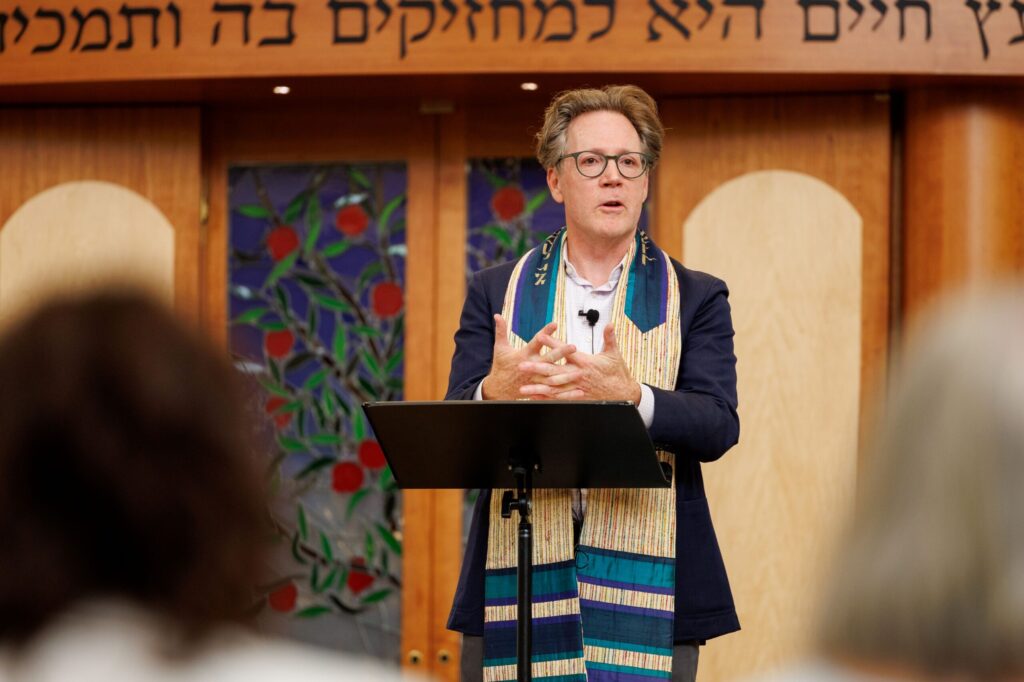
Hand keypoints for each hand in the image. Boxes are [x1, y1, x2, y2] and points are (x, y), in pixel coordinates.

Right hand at [480, 315, 576, 399]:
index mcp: (523, 355)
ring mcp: (536, 380)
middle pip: (548, 359)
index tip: (555, 324)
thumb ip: (501, 331)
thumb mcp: (500, 348)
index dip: (545, 333)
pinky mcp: (539, 390)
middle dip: (561, 352)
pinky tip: (578, 390)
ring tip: (580, 369)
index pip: (536, 342)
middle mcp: (531, 367)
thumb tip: (497, 315)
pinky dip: (566, 392)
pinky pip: (554, 391)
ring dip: (567, 374)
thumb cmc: (501, 366)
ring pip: (554, 377)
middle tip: (573, 346)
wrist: (498, 389)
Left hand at [518, 324, 641, 402]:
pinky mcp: (577, 398)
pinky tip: (535, 398)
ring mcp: (576, 388)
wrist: (624, 394)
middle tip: (522, 365)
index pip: (565, 351)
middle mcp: (578, 375)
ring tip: (523, 387)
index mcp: (586, 362)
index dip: (552, 343)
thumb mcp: (614, 354)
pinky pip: (559, 399)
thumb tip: (610, 324)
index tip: (540, 336)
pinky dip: (547, 399)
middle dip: (537, 368)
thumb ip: (610, 338)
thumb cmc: (617, 373)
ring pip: (554, 388)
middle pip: (554, 371)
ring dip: (538, 387)